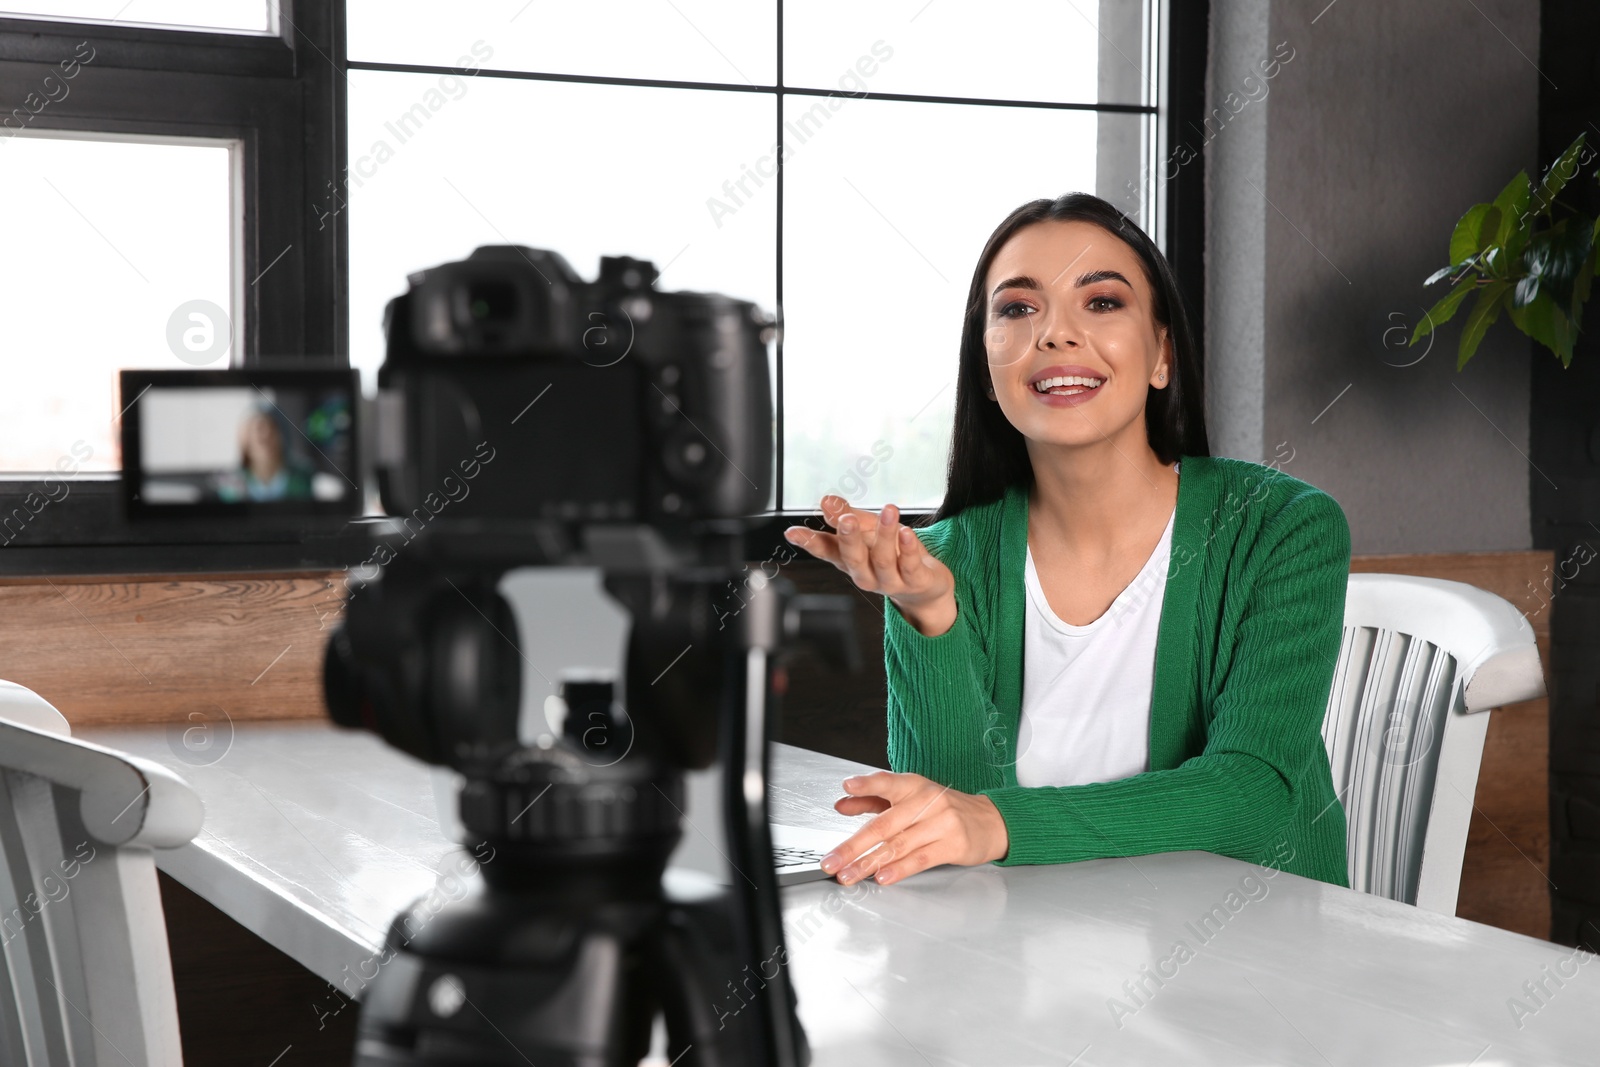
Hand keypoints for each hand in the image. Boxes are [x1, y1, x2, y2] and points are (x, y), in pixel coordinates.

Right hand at [783, 496, 956, 636]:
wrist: (925, 588)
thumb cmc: (893, 555)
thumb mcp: (868, 531)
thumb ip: (847, 515)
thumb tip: (826, 500)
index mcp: (850, 560)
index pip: (827, 550)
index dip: (810, 542)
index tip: (793, 532)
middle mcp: (865, 574)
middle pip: (853, 558)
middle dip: (849, 539)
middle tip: (846, 519)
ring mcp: (889, 581)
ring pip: (883, 559)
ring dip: (884, 535)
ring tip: (888, 511)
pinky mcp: (914, 582)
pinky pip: (910, 566)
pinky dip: (908, 549)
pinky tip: (907, 533)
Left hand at [820, 771, 1008, 885]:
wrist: (990, 821)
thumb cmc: (944, 810)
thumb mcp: (910, 798)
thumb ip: (873, 799)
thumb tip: (841, 803)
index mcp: (914, 786)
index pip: (888, 782)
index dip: (868, 784)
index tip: (848, 786)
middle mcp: (927, 801)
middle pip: (884, 824)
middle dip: (853, 846)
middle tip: (832, 861)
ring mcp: (942, 822)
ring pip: (898, 845)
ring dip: (869, 863)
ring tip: (849, 875)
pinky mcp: (953, 845)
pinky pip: (920, 858)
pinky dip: (899, 869)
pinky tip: (882, 877)